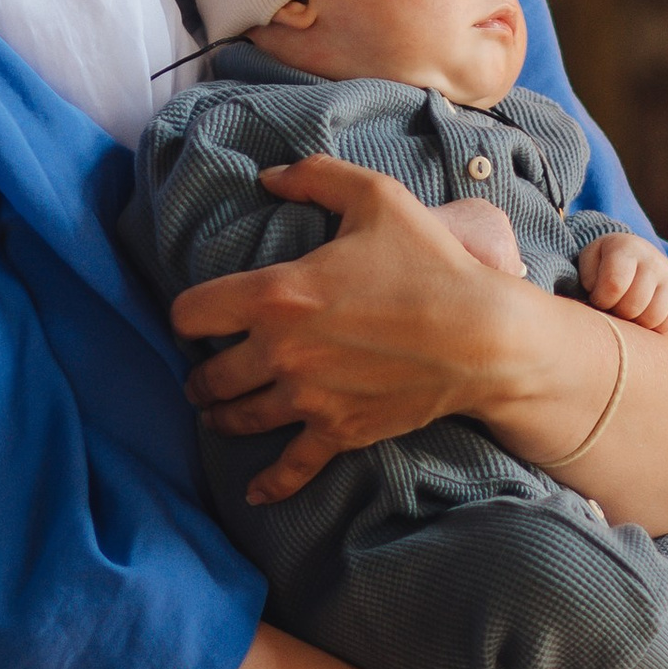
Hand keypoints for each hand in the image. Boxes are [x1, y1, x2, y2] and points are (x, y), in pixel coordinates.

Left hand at [171, 157, 525, 505]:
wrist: (482, 337)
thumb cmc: (429, 263)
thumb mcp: (375, 198)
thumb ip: (315, 177)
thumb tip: (269, 176)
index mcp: (277, 293)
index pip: (191, 312)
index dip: (185, 313)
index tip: (194, 316)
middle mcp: (281, 351)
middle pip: (209, 373)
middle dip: (200, 372)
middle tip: (202, 369)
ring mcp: (308, 398)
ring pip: (239, 418)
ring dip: (221, 416)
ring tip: (216, 412)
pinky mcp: (339, 431)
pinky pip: (292, 467)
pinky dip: (271, 483)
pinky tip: (254, 492)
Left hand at [580, 229, 667, 326]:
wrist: (633, 254)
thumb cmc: (605, 262)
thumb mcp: (590, 261)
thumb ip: (588, 278)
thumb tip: (600, 301)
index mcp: (628, 248)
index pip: (615, 285)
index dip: (601, 300)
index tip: (597, 298)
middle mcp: (654, 260)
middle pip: (633, 306)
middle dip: (617, 312)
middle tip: (612, 305)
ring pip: (652, 318)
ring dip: (634, 322)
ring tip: (626, 309)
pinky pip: (666, 324)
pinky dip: (650, 326)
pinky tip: (641, 312)